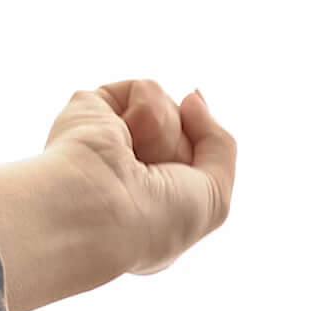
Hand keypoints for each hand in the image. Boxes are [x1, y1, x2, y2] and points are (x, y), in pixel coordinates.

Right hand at [0, 81, 237, 310]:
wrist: (99, 212)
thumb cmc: (154, 220)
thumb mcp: (213, 196)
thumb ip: (219, 145)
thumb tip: (192, 98)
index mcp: (154, 198)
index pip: (192, 160)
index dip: (195, 161)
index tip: (178, 191)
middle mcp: (131, 167)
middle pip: (187, 132)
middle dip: (180, 151)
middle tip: (152, 179)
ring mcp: (111, 136)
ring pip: (170, 109)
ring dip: (164, 135)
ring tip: (134, 160)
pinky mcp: (91, 108)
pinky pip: (147, 89)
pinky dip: (147, 113)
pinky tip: (120, 137)